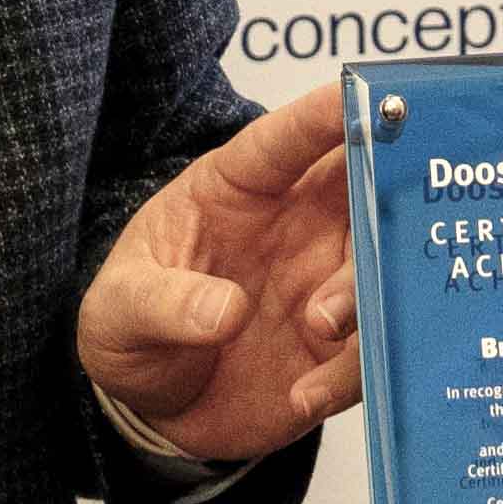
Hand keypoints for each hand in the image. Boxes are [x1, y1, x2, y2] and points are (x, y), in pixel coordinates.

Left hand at [80, 79, 363, 466]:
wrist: (152, 407)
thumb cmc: (131, 327)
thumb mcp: (118, 311)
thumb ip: (161, 303)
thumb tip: (223, 310)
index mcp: (240, 188)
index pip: (288, 139)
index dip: (329, 115)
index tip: (369, 96)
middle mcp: (299, 225)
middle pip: (364, 190)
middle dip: (383, 200)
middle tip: (371, 240)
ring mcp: (326, 285)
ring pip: (384, 267)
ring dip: (368, 293)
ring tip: (320, 327)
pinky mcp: (341, 349)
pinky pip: (373, 350)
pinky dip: (352, 372)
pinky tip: (304, 395)